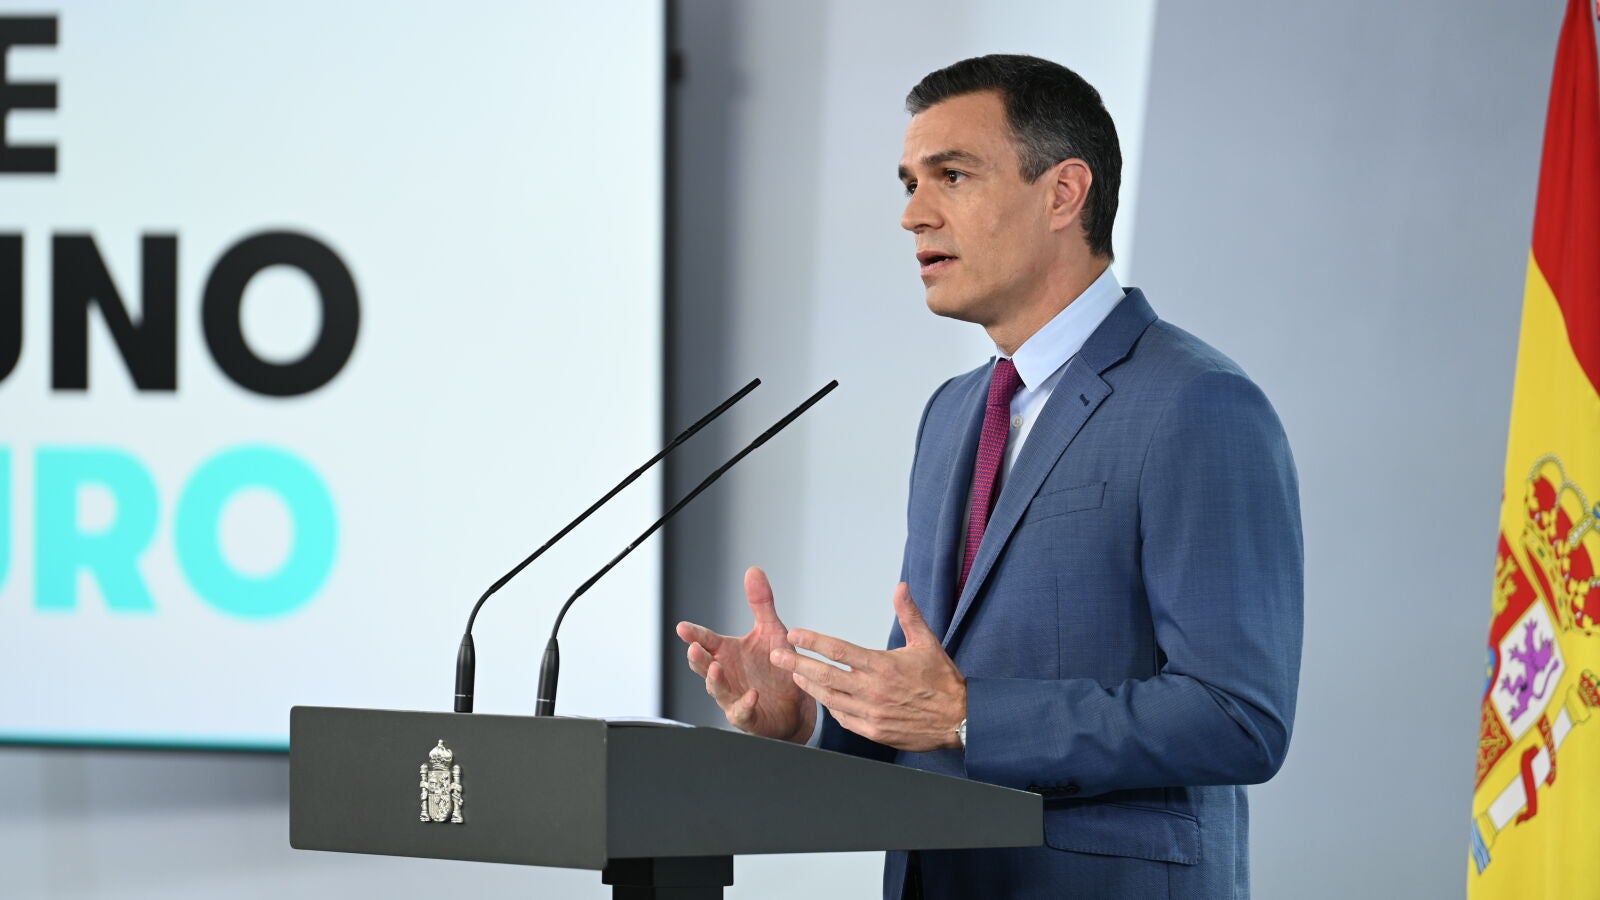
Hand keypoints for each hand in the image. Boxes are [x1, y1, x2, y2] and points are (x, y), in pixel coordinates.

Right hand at [676, 566, 816, 742]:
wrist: (797, 701)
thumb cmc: (777, 666)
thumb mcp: (772, 630)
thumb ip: (761, 603)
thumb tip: (753, 571)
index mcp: (728, 652)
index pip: (706, 640)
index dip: (694, 634)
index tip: (682, 628)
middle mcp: (726, 673)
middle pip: (704, 665)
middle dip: (698, 658)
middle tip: (693, 648)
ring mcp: (734, 695)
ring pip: (717, 689)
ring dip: (715, 680)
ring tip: (715, 668)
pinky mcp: (748, 716)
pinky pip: (741, 712)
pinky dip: (745, 704)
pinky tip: (752, 695)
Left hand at [770, 582, 965, 751]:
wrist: (959, 719)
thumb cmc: (943, 681)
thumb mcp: (927, 643)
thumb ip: (909, 615)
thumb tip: (900, 588)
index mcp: (882, 665)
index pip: (838, 650)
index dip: (813, 641)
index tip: (795, 634)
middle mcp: (873, 690)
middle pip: (825, 675)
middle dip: (797, 664)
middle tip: (777, 655)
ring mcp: (871, 713)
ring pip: (830, 698)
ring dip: (809, 685)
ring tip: (794, 674)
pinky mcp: (874, 731)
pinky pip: (844, 718)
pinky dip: (830, 706)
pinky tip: (822, 697)